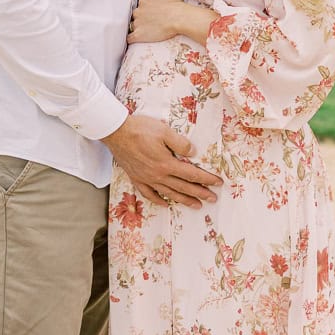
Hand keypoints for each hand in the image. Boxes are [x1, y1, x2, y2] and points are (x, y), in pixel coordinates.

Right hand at [104, 114, 219, 207]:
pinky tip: (165, 204)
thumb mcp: (164, 131)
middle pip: (183, 187)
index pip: (192, 174)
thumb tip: (193, 153)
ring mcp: (146, 178)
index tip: (218, 183)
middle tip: (212, 199)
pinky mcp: (136, 178)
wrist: (116, 132)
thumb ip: (181, 143)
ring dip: (184, 200)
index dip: (206, 179)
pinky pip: (149, 194)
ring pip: (169, 193)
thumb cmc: (140, 129)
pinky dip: (158, 200)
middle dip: (200, 193)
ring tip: (196, 205)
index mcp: (166, 164)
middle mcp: (158, 175)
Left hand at [128, 0, 191, 44]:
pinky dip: (131, 39)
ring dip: (138, 29)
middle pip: (136, 16)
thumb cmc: (175, 6)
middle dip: (142, 19)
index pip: (141, 7)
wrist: (178, 18)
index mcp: (144, 2)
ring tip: (148, 32)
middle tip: (151, 23)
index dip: (146, 11)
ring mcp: (137, 23)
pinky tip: (134, 41)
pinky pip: (129, 38)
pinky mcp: (138, 35)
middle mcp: (138, 11)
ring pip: (133, 26)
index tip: (151, 15)